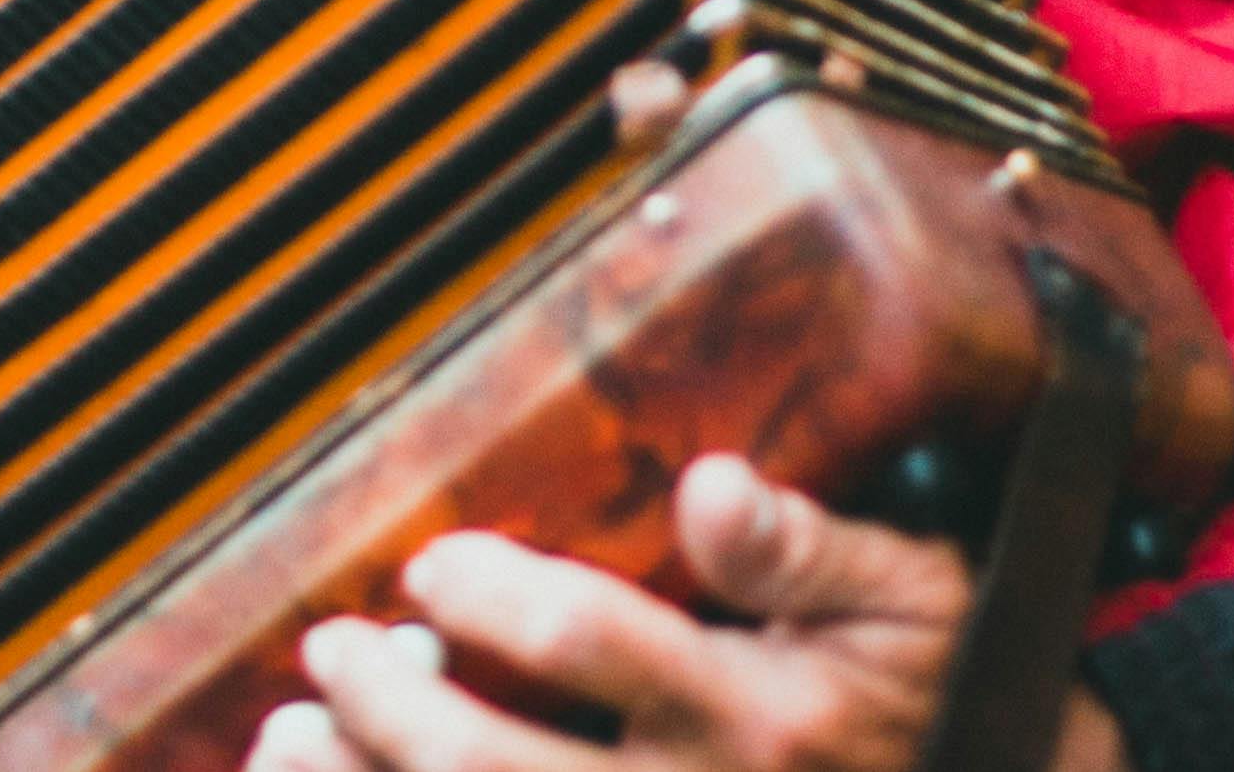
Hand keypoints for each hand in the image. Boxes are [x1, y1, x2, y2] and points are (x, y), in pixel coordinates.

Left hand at [251, 455, 1127, 771]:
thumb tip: (709, 489)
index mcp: (762, 716)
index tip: (433, 559)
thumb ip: (807, 545)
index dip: (496, 598)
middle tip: (333, 650)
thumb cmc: (942, 687)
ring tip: (291, 745)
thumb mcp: (908, 597)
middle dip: (396, 708)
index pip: (594, 647)